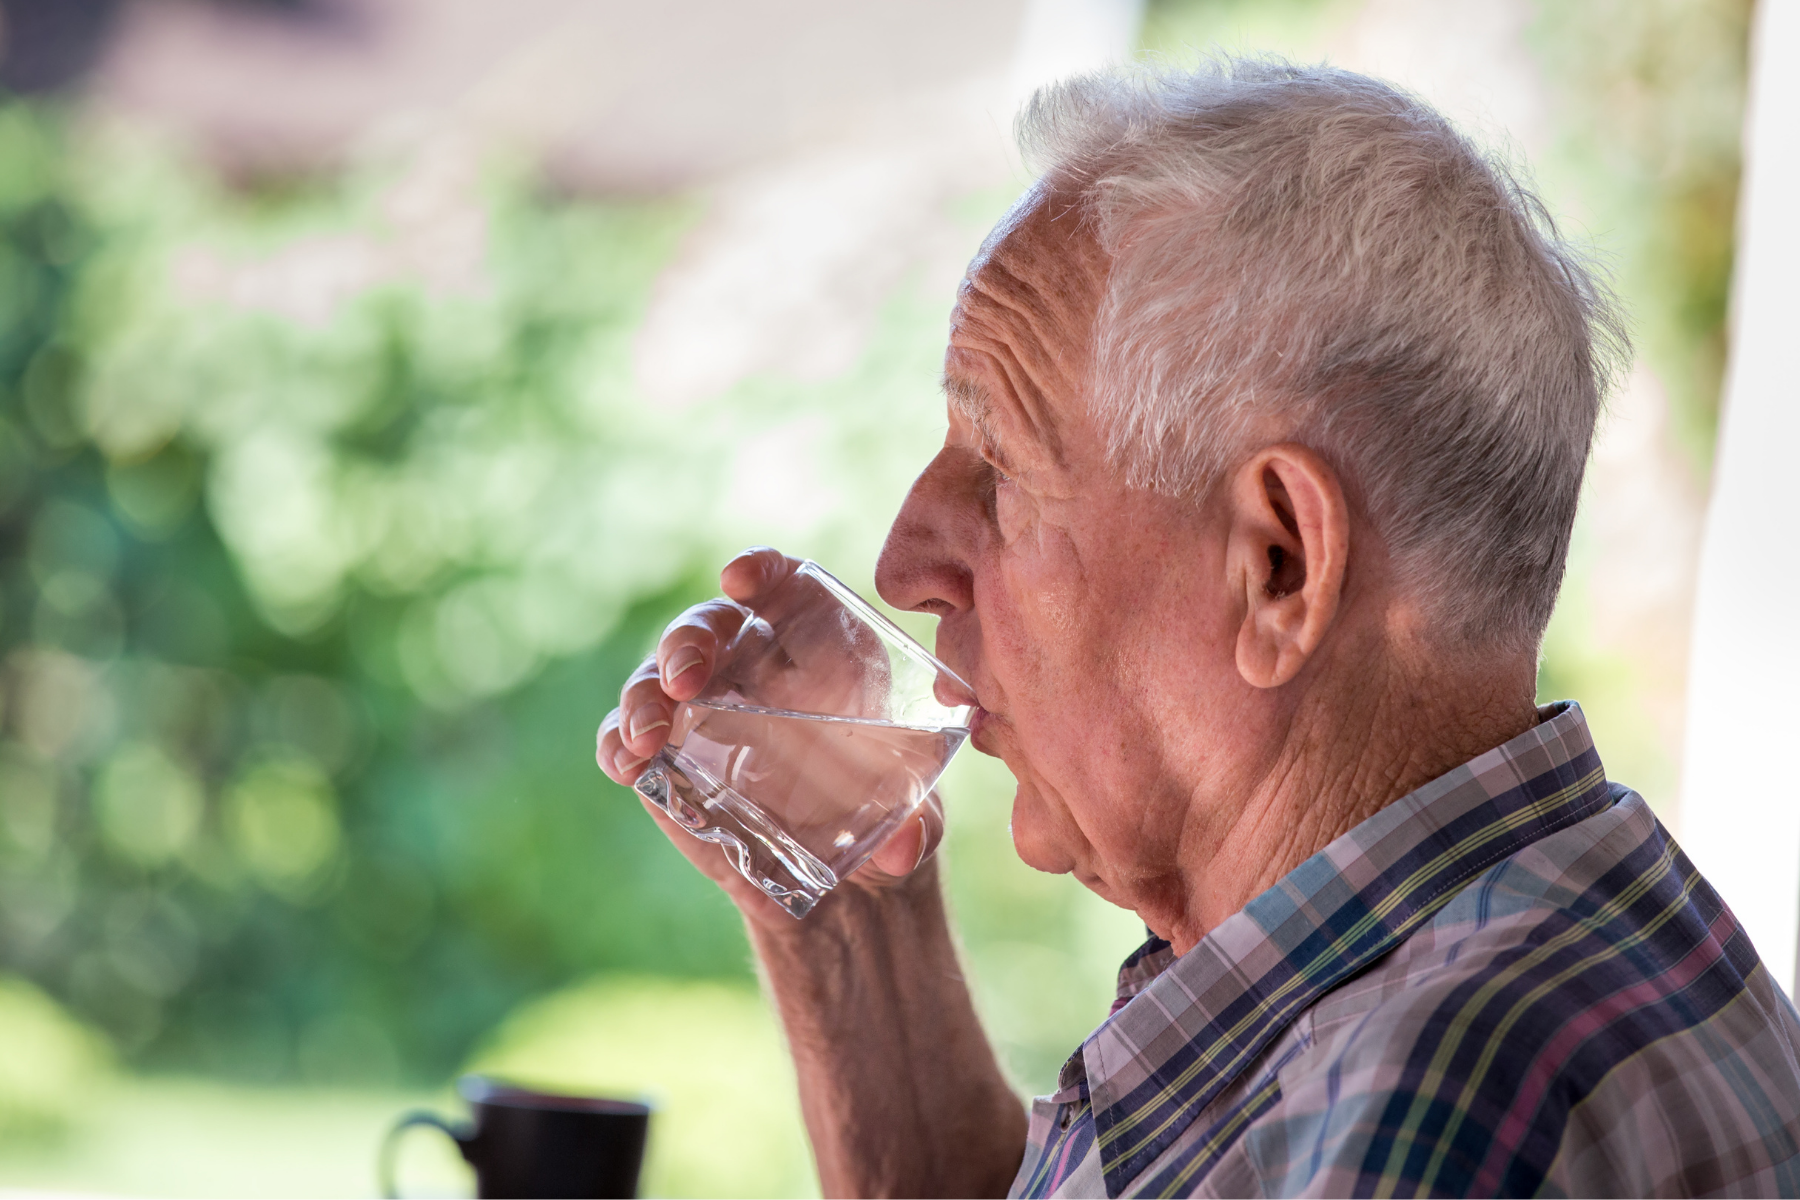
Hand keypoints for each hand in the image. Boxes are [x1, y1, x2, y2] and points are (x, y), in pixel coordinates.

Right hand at [596, 547, 944, 928]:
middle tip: (684, 680)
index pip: (784, 583)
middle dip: (689, 641)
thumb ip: (918, 826)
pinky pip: (628, 737)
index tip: (741, 580)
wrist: (846, 883)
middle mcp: (754, 667)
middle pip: (709, 625)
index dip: (761, 570)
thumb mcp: (919, 820)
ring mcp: (704, 712)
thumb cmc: (889, 818)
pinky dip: (617, 744)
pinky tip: (625, 763)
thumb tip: (903, 849)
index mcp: (821, 648)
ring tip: (646, 736)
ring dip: (644, 696)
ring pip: (657, 677)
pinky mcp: (668, 761)